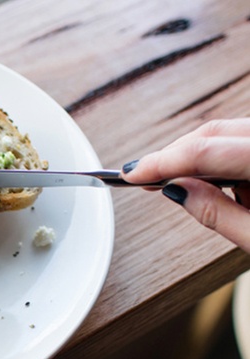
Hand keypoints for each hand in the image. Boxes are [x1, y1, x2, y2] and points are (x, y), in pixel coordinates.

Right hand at [121, 118, 249, 251]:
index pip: (204, 152)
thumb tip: (177, 191)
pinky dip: (220, 155)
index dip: (160, 163)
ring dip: (196, 154)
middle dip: (172, 153)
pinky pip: (241, 139)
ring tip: (176, 181)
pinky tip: (211, 177)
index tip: (131, 174)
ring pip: (225, 132)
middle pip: (213, 133)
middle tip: (143, 175)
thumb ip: (218, 214)